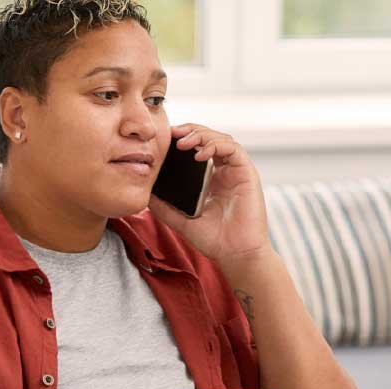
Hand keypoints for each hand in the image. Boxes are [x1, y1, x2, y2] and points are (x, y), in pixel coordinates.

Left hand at [147, 124, 272, 271]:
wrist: (236, 255)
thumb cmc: (214, 240)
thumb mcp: (180, 219)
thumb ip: (163, 205)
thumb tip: (143, 193)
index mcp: (211, 178)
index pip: (197, 147)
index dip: (182, 138)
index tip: (164, 139)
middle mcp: (225, 171)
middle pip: (209, 137)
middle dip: (190, 131)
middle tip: (172, 134)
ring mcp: (236, 171)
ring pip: (221, 138)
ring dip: (201, 135)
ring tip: (183, 142)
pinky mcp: (247, 173)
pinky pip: (234, 149)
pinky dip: (216, 146)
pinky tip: (200, 154)